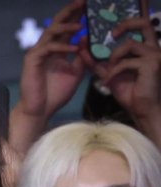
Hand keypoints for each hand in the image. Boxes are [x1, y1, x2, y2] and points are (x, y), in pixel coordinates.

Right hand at [16, 0, 85, 121]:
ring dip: (67, 26)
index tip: (89, 6)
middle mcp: (46, 47)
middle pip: (58, 23)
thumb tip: (86, 39)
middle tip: (83, 1)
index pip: (67, 28)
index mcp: (56, 50)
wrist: (40, 111)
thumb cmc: (55, 95)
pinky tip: (75, 49)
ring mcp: (38, 52)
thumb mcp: (75, 74)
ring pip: (52, 31)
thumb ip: (81, 58)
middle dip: (70, 11)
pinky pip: (49, 48)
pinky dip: (63, 47)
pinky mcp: (32, 60)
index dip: (76, 15)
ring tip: (81, 25)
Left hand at [82, 15, 160, 144]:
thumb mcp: (113, 76)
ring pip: (129, 44)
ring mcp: (154, 55)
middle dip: (125, 24)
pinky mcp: (151, 65)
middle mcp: (154, 48)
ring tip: (107, 73)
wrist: (143, 111)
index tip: (112, 32)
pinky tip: (108, 83)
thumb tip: (84, 53)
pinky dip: (114, 72)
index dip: (128, 23)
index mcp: (147, 49)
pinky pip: (126, 62)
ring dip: (113, 58)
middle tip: (111, 35)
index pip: (142, 26)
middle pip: (143, 23)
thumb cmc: (132, 95)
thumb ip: (101, 65)